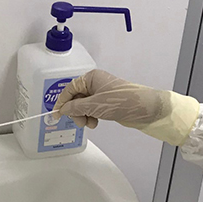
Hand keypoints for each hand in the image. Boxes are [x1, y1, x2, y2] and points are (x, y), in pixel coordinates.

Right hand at [55, 70, 170, 128]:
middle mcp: (95, 84)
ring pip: (83, 106)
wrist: (145, 108)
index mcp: (91, 78)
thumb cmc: (122, 101)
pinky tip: (96, 122)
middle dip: (75, 112)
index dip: (62, 102)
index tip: (57, 115)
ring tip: (91, 123)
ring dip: (84, 116)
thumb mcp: (94, 105)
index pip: (69, 89)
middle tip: (81, 122)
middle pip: (75, 98)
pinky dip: (91, 117)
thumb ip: (75, 107)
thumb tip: (62, 110)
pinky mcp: (106, 103)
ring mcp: (101, 94)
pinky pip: (92, 110)